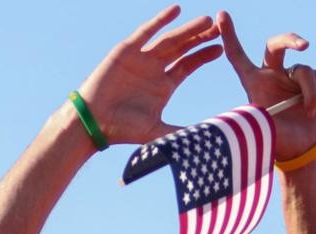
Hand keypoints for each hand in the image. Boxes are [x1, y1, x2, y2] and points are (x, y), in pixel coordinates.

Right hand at [76, 5, 222, 145]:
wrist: (93, 123)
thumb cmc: (122, 130)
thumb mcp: (158, 132)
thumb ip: (181, 133)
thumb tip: (206, 139)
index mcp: (163, 86)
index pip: (188, 66)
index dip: (204, 56)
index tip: (222, 49)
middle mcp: (153, 69)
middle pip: (182, 49)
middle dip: (200, 38)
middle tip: (218, 27)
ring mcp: (140, 59)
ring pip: (168, 39)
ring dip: (187, 29)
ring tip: (205, 20)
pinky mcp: (126, 51)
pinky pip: (146, 32)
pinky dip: (160, 20)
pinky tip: (176, 10)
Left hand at [217, 11, 315, 160]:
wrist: (301, 148)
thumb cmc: (276, 141)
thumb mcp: (261, 129)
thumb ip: (254, 117)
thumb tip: (240, 117)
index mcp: (253, 82)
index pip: (238, 55)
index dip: (229, 35)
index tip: (222, 15)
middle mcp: (271, 75)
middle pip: (276, 45)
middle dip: (290, 40)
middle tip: (303, 47)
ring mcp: (290, 77)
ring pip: (304, 68)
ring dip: (309, 90)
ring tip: (308, 110)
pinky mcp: (310, 82)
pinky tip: (314, 107)